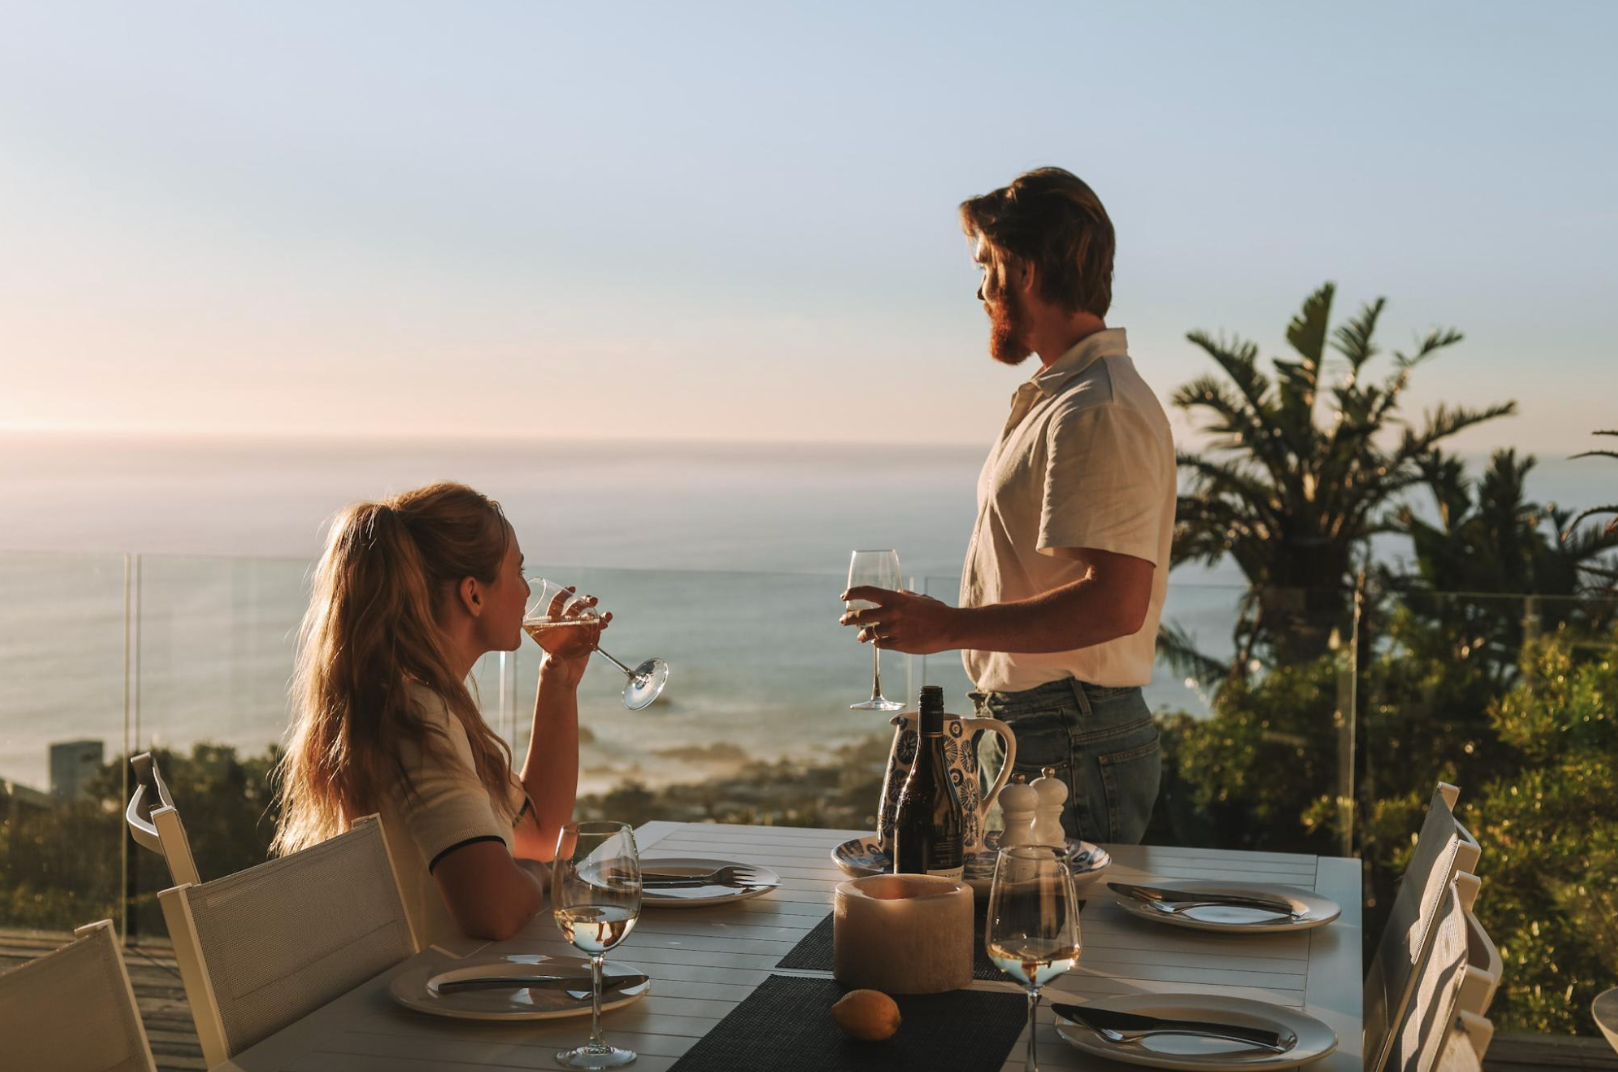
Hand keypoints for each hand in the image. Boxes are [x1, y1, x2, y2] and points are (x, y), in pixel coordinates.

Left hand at [536, 587, 610, 687]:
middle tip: (592, 600)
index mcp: (552, 629)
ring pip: (586, 617)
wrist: (563, 681)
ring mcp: (576, 633)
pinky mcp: (586, 640)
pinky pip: (594, 628)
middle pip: (573, 609)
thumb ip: (552, 663)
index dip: (562, 597)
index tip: (571, 589)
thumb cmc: (551, 672)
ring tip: (605, 614)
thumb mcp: (550, 667)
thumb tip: (554, 659)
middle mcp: (564, 628)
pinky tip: (607, 621)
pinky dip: (602, 623)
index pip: (555, 608)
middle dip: (583, 602)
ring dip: (594, 611)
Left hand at [839, 586, 959, 654]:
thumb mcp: (919, 598)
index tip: (844, 597)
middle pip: (861, 615)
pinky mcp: (899, 645)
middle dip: (848, 618)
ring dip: (862, 635)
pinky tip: (877, 642)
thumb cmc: (936, 611)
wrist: (950, 628)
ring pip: (868, 633)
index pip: (867, 592)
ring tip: (860, 636)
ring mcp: (894, 630)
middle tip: (843, 620)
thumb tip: (898, 593)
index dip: (852, 593)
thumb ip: (905, 596)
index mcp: (895, 599)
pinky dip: (877, 643)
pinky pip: (880, 644)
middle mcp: (891, 613)